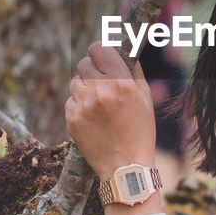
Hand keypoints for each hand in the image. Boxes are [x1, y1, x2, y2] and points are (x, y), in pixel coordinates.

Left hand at [65, 41, 156, 180]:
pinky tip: (92, 119)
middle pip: (83, 63)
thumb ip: (133, 70)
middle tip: (102, 84)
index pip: (98, 48)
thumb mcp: (144, 98)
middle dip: (92, 71)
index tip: (102, 58)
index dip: (99, 52)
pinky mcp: (72, 119)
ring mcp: (84, 105)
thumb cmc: (140, 131)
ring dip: (84, 89)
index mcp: (121, 82)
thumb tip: (124, 49)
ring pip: (75, 82)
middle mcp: (100, 90)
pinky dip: (79, 106)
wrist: (126, 166)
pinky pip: (70, 102)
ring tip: (98, 105)